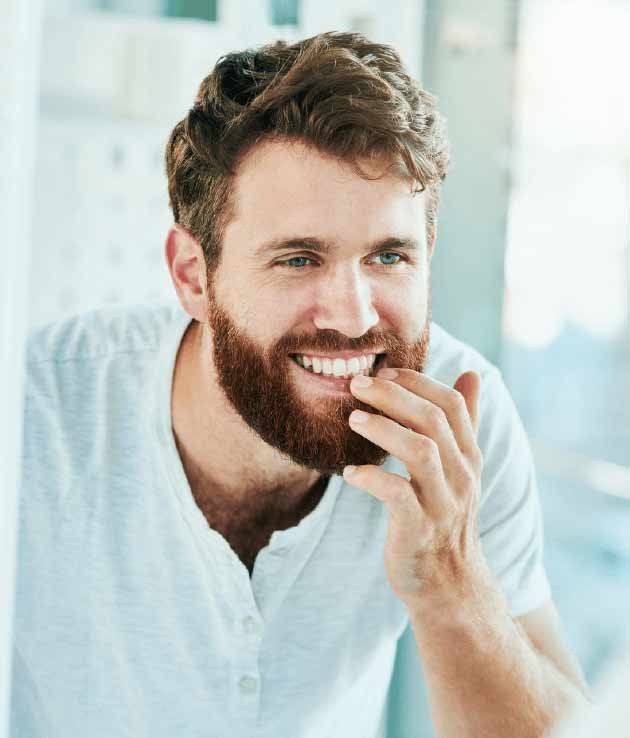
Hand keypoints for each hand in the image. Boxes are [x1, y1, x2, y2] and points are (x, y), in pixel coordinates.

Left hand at [344, 368, 489, 611]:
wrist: (449, 585)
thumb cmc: (444, 516)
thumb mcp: (460, 468)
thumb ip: (464, 422)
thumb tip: (472, 373)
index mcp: (468, 457)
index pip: (451, 404)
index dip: (417, 382)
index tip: (383, 372)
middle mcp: (461, 476)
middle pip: (433, 420)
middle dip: (393, 396)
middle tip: (357, 384)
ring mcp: (442, 503)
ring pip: (420, 452)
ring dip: (383, 430)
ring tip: (352, 418)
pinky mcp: (419, 529)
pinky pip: (397, 495)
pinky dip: (372, 478)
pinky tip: (350, 473)